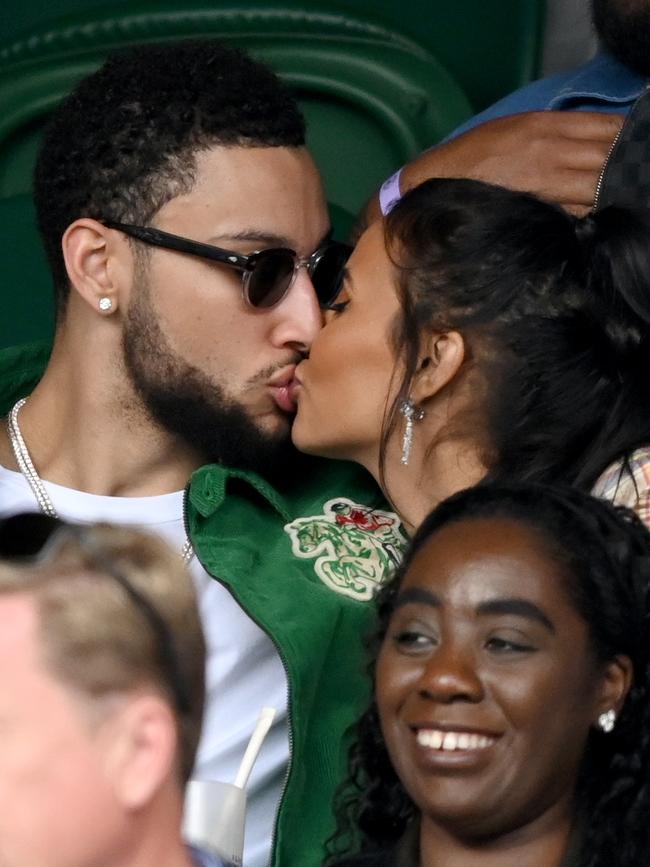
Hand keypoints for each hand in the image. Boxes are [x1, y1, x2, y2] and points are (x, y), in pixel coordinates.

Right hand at [401, 110, 623, 214]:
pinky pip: (580, 212)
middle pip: (611, 156)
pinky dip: (590, 212)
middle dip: (620, 167)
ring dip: (609, 191)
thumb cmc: (468, 163)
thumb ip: (552, 136)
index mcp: (545, 126)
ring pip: (602, 185)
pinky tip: (590, 214)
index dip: (624, 140)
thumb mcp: (511, 132)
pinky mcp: (537, 209)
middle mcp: (551, 150)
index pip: (608, 128)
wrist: (429, 187)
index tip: (626, 151)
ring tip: (610, 196)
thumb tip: (590, 150)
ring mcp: (546, 182)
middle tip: (624, 177)